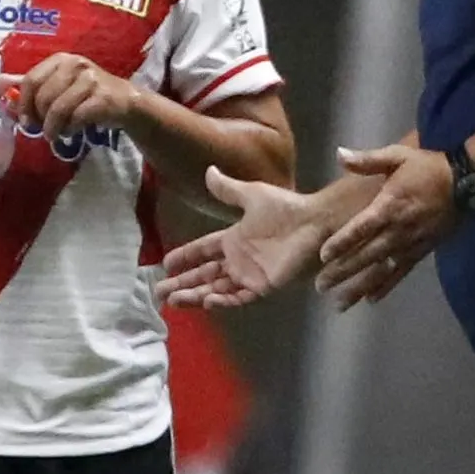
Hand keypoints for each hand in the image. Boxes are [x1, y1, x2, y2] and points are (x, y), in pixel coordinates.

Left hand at [14, 53, 138, 137]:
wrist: (124, 101)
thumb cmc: (85, 94)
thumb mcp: (57, 85)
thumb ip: (27, 85)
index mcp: (60, 60)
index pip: (30, 81)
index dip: (23, 104)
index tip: (25, 120)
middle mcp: (75, 65)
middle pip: (43, 97)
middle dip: (39, 119)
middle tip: (44, 130)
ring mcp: (91, 80)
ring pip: (58, 109)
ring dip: (54, 128)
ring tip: (57, 133)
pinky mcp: (103, 98)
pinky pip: (76, 118)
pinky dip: (70, 129)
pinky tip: (72, 131)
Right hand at [157, 167, 337, 310]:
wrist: (315, 223)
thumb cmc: (287, 209)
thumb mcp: (252, 195)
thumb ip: (228, 189)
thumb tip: (208, 171)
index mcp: (234, 239)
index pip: (202, 251)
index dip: (185, 258)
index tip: (165, 265)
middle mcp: (239, 260)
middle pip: (204, 276)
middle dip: (182, 284)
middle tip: (159, 293)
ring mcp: (250, 275)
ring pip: (215, 290)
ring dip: (195, 296)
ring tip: (173, 301)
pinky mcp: (263, 287)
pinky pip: (239, 298)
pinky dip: (222, 301)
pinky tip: (206, 301)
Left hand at [314, 145, 456, 308]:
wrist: (467, 183)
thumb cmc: (428, 168)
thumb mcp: (398, 156)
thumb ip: (368, 160)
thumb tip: (339, 155)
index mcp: (389, 205)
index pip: (361, 227)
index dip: (342, 242)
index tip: (323, 255)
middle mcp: (398, 229)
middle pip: (366, 254)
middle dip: (343, 271)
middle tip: (320, 286)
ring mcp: (410, 243)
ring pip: (381, 269)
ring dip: (359, 286)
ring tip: (339, 303)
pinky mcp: (421, 251)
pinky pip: (401, 272)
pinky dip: (386, 286)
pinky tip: (370, 300)